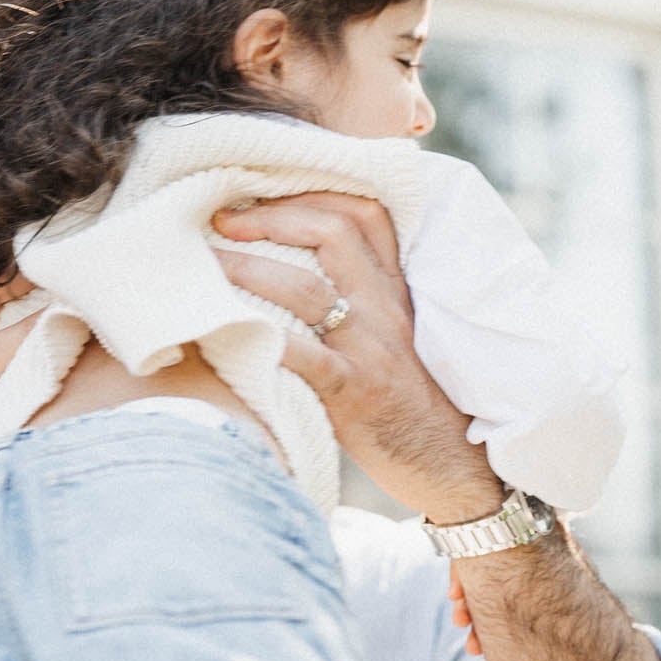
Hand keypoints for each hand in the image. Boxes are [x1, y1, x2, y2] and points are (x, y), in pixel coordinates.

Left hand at [212, 192, 505, 523]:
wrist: (457, 467)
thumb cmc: (416, 405)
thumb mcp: (396, 339)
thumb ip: (360, 303)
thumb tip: (292, 276)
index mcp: (395, 290)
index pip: (364, 213)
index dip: (310, 192)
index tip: (259, 192)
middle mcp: (387, 308)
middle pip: (334, 231)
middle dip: (271, 215)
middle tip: (218, 218)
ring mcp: (373, 350)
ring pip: (308, 288)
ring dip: (248, 270)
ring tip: (203, 266)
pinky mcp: (356, 394)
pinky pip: (305, 358)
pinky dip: (262, 340)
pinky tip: (221, 331)